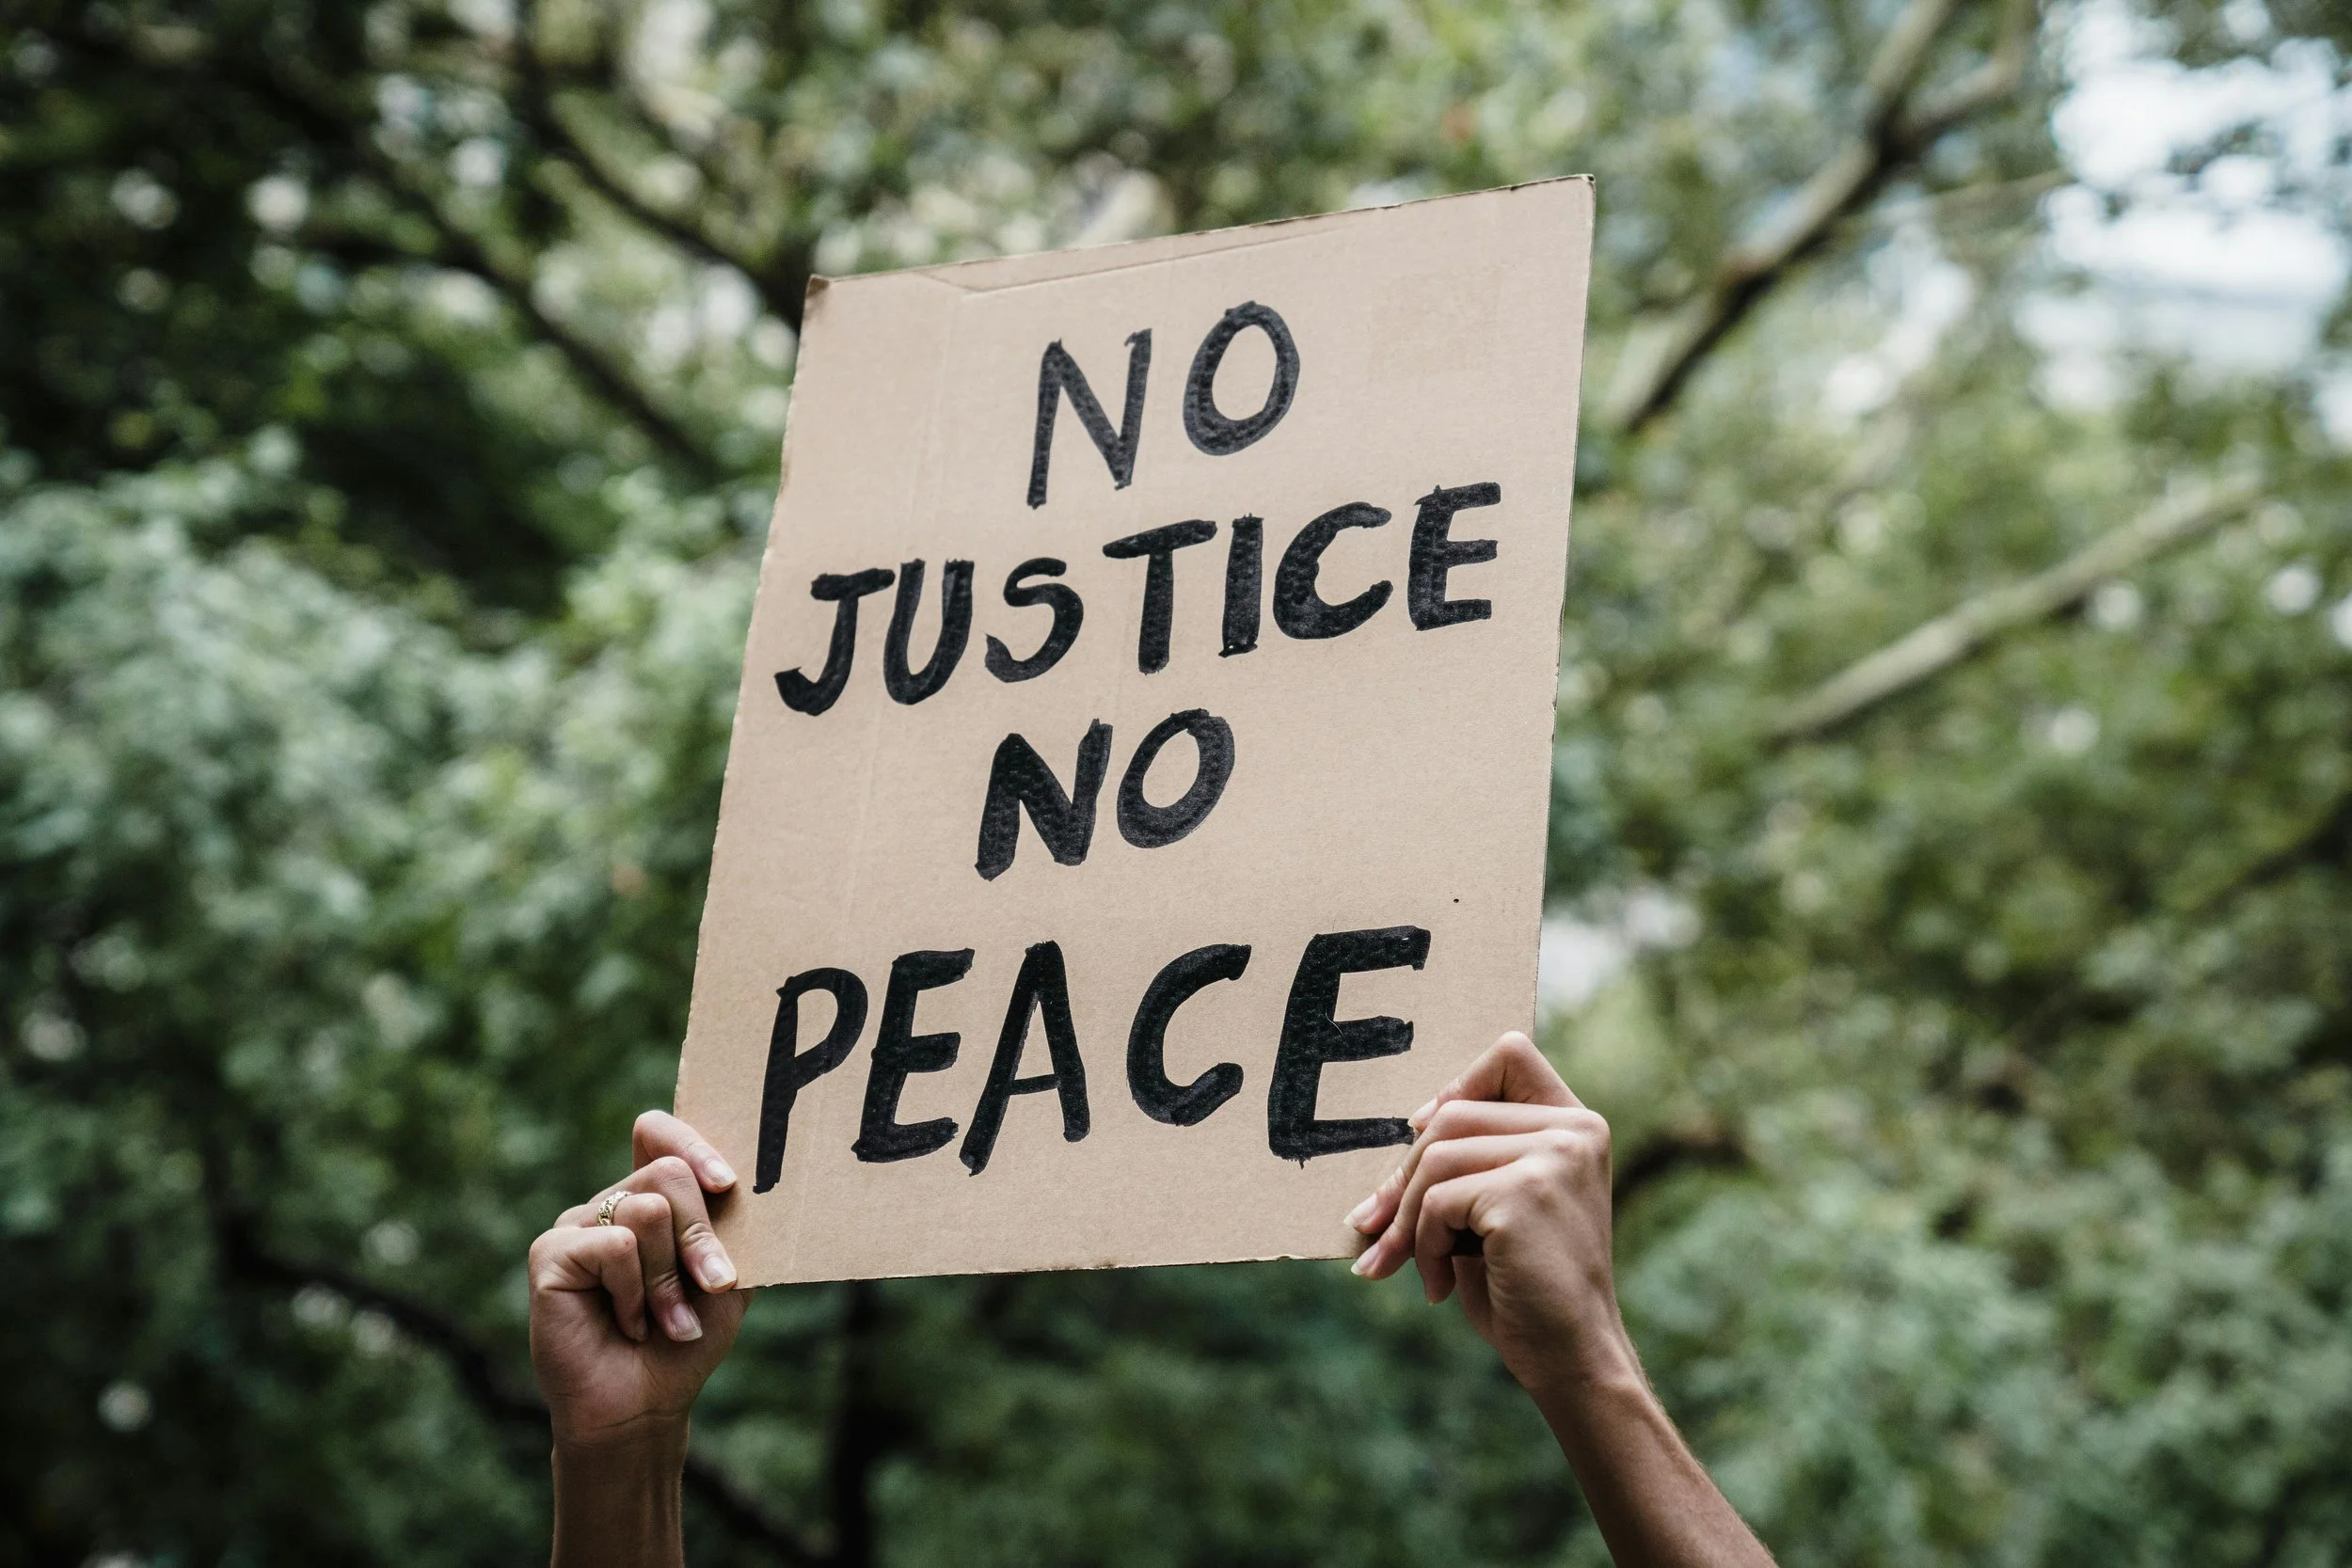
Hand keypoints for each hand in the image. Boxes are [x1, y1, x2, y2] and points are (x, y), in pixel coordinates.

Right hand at [528, 1111, 750, 1450]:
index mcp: (649, 1198)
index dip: (693, 1142)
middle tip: (714, 1286)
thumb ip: (734, 1224)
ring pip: (649, 1209)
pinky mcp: (551, 1253)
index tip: (727, 1184)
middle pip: (669, 1172)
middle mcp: (610, 1203)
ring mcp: (576, 1225)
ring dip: (672, 1278)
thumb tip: (741, 1179)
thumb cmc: (687, 1337)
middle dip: (703, 1237)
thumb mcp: (729, 1274)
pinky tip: (628, 1323)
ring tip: (665, 1319)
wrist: (645, 1405)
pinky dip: (637, 1292)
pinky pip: (617, 1245)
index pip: (657, 1132)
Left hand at [1346, 1032, 1633, 1392]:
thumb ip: (1472, 1156)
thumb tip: (1397, 1128)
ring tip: (1406, 1267)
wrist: (1571, 1358)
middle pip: (1450, 1115)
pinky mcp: (1525, 1192)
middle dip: (1402, 1178)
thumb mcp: (1500, 1206)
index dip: (1455, 1085)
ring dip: (1407, 1220)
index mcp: (1576, 1124)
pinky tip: (1439, 1286)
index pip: (1508, 1052)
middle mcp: (1573, 1130)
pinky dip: (1423, 1246)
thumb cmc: (1526, 1288)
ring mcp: (1554, 1156)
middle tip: (1374, 1230)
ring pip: (1435, 1157)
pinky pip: (1437, 1201)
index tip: (1419, 1133)